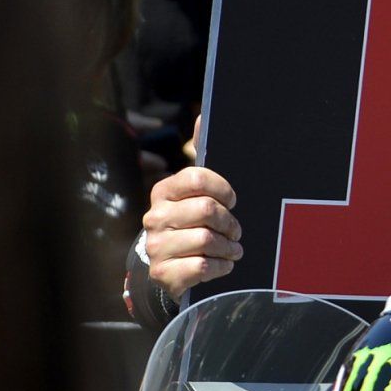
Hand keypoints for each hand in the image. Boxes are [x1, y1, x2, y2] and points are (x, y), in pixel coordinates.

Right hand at [141, 166, 242, 300]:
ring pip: (207, 239)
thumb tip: (203, 118)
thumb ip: (203, 161)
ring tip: (232, 249)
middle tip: (235, 231)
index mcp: (164, 192)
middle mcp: (154, 217)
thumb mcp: (198, 195)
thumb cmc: (193, 224)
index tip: (231, 202)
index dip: (223, 190)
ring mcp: (156, 245)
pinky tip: (222, 264)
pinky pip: (202, 266)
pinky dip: (221, 266)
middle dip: (230, 223)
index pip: (198, 178)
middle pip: (207, 209)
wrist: (172, 266)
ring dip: (228, 247)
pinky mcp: (162, 272)